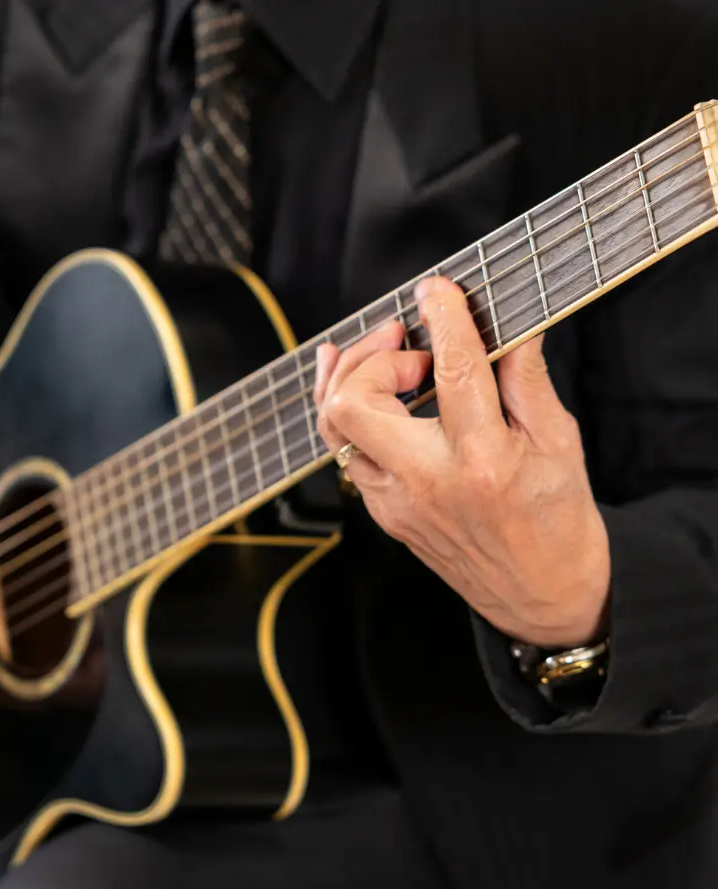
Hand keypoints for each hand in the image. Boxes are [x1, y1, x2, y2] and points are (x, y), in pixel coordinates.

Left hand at [315, 276, 610, 646]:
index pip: (452, 373)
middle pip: (353, 404)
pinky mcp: (383, 513)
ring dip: (351, 380)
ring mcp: (395, 502)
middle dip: (372, 357)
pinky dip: (352, 413)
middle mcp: (426, 483)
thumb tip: (509, 324)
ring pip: (333, 428)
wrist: (542, 597)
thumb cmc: (557, 520)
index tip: (437, 289)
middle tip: (409, 346)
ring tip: (390, 358)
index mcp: (482, 462)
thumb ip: (526, 378)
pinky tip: (374, 389)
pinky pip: (347, 452)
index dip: (443, 319)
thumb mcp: (558, 442)